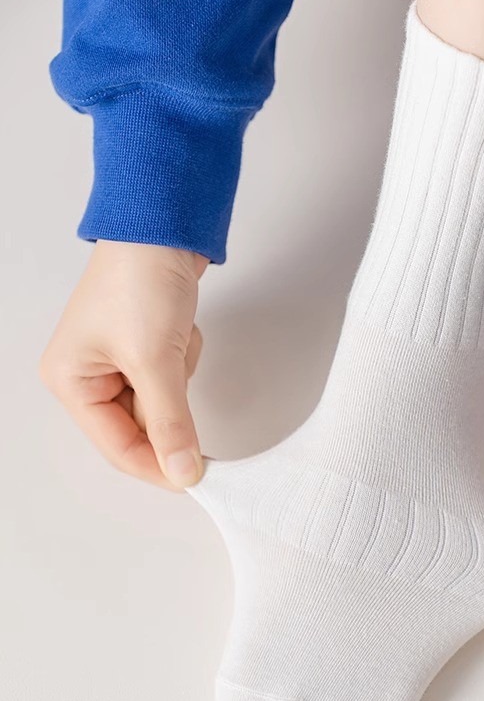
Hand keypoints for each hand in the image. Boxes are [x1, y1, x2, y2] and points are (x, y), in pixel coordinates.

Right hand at [41, 241, 207, 490]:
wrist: (162, 223)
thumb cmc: (138, 280)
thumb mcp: (154, 360)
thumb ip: (171, 422)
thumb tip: (182, 471)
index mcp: (70, 380)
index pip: (117, 446)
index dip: (157, 465)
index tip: (195, 478)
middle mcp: (87, 373)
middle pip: (140, 425)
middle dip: (170, 399)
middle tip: (181, 373)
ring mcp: (117, 357)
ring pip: (163, 400)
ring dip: (179, 374)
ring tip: (172, 334)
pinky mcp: (145, 341)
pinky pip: (173, 374)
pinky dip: (184, 356)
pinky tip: (179, 324)